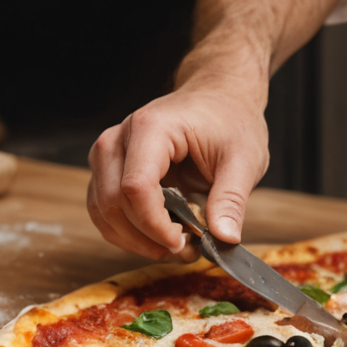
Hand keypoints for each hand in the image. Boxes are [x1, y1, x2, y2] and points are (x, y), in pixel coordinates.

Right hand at [87, 44, 269, 258]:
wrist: (219, 97)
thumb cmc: (230, 120)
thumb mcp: (244, 158)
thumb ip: (231, 199)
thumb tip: (225, 239)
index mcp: (151, 128)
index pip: (135, 187)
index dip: (154, 225)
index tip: (184, 243)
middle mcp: (119, 138)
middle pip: (112, 202)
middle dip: (146, 237)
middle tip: (185, 249)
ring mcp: (109, 152)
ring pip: (102, 211)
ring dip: (134, 239)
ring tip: (176, 245)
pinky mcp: (109, 168)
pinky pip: (104, 209)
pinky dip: (127, 231)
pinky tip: (159, 235)